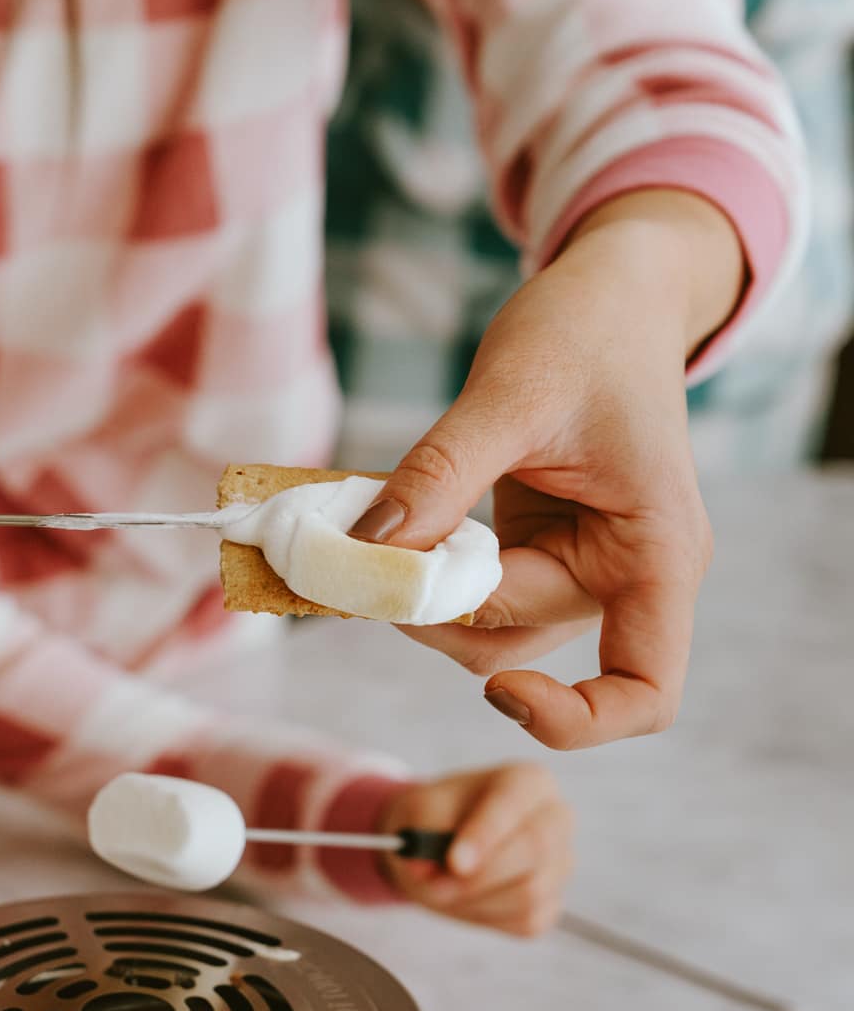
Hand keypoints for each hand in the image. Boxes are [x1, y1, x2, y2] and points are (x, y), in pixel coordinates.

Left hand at [354, 191, 745, 748]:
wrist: (615, 291)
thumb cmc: (590, 330)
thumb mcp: (513, 391)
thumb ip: (442, 475)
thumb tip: (367, 549)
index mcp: (658, 554)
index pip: (643, 691)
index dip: (573, 719)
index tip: (497, 690)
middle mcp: (626, 576)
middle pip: (518, 650)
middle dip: (433, 615)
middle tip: (353, 561)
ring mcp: (580, 570)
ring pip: (482, 629)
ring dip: (415, 600)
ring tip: (361, 538)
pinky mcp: (538, 554)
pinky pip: (471, 591)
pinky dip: (421, 573)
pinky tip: (385, 532)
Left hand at [380, 763, 572, 937]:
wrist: (442, 846)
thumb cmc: (438, 818)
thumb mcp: (419, 810)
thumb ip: (422, 832)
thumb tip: (426, 869)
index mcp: (529, 781)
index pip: (513, 804)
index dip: (484, 835)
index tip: (455, 863)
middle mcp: (556, 819)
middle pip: (534, 849)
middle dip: (479, 876)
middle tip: (434, 887)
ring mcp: (560, 864)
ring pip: (528, 893)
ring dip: (474, 899)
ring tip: (443, 886)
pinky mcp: (552, 903)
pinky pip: (524, 920)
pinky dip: (484, 916)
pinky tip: (466, 898)